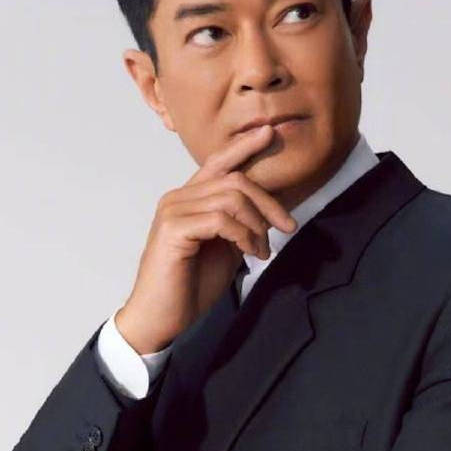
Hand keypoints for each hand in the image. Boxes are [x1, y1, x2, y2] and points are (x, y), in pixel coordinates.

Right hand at [116, 124, 296, 353]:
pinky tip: (249, 254)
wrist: (161, 318)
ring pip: (230, 197)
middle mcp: (178, 197)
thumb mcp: (225, 248)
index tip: (268, 132)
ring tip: (261, 251)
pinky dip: (243, 235)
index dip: (244, 145)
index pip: (217, 161)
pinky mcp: (174, 230)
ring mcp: (173, 211)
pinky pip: (221, 219)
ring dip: (257, 225)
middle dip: (268, 201)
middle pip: (234, 179)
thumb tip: (270, 211)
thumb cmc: (190, 284)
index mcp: (189, 198)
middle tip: (288, 227)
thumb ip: (240, 225)